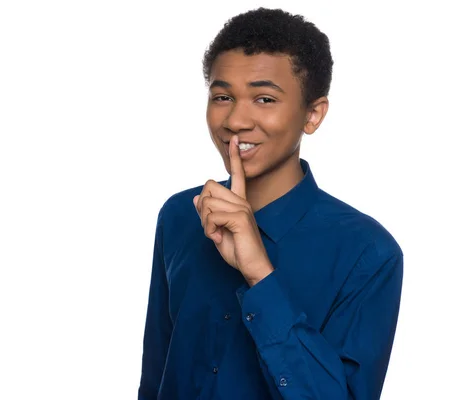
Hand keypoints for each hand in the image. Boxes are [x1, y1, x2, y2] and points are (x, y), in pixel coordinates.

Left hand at [193, 135, 273, 285]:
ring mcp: (242, 208)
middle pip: (208, 187)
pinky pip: (211, 217)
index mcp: (239, 202)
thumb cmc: (237, 250)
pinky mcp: (240, 218)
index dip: (234, 158)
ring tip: (217, 234)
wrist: (253, 267)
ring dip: (205, 223)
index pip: (236, 175)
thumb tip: (196, 196)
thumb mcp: (217, 229)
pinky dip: (209, 230)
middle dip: (202, 208)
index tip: (234, 140)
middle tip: (212, 226)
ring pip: (207, 203)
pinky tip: (218, 238)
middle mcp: (242, 201)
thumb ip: (208, 213)